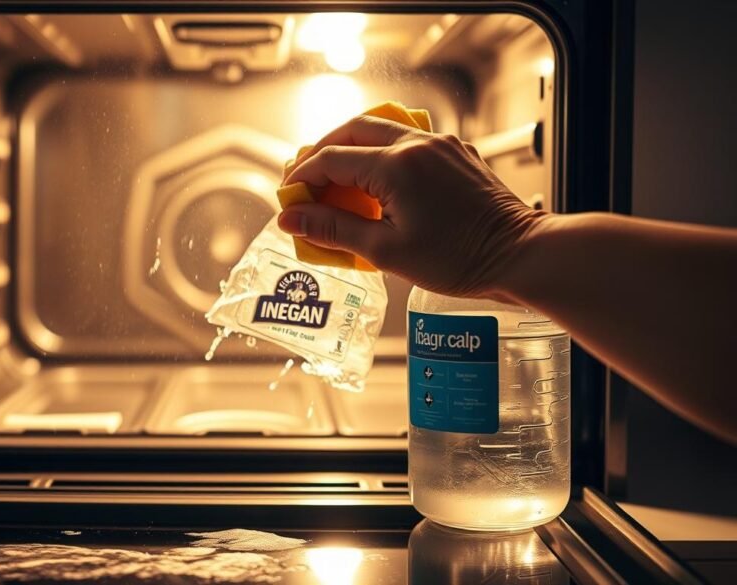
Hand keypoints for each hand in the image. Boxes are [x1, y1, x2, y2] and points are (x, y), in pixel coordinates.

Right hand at [278, 114, 546, 298]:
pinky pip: (408, 140)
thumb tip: (291, 221)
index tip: (289, 198)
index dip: (303, 177)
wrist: (519, 255)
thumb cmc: (457, 259)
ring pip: (381, 129)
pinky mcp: (456, 152)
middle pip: (352, 130)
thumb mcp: (386, 251)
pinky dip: (381, 153)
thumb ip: (334, 231)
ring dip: (352, 147)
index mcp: (396, 166)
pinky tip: (377, 181)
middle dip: (322, 152)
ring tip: (336, 179)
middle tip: (305, 181)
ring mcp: (440, 144)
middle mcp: (417, 144)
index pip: (332, 159)